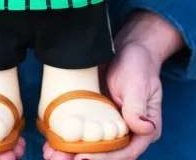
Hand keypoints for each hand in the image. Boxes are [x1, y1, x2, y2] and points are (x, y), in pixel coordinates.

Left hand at [42, 11, 183, 159]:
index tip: (83, 157)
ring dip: (71, 151)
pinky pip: (84, 130)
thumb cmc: (139, 64)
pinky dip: (69, 136)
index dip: (104, 156)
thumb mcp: (138, 84)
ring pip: (92, 144)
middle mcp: (127, 131)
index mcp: (143, 129)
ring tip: (51, 154)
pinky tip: (52, 140)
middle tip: (58, 159)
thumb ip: (138, 108)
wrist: (129, 48)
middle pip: (105, 152)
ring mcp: (110, 124)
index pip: (124, 151)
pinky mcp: (97, 115)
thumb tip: (144, 128)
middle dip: (82, 157)